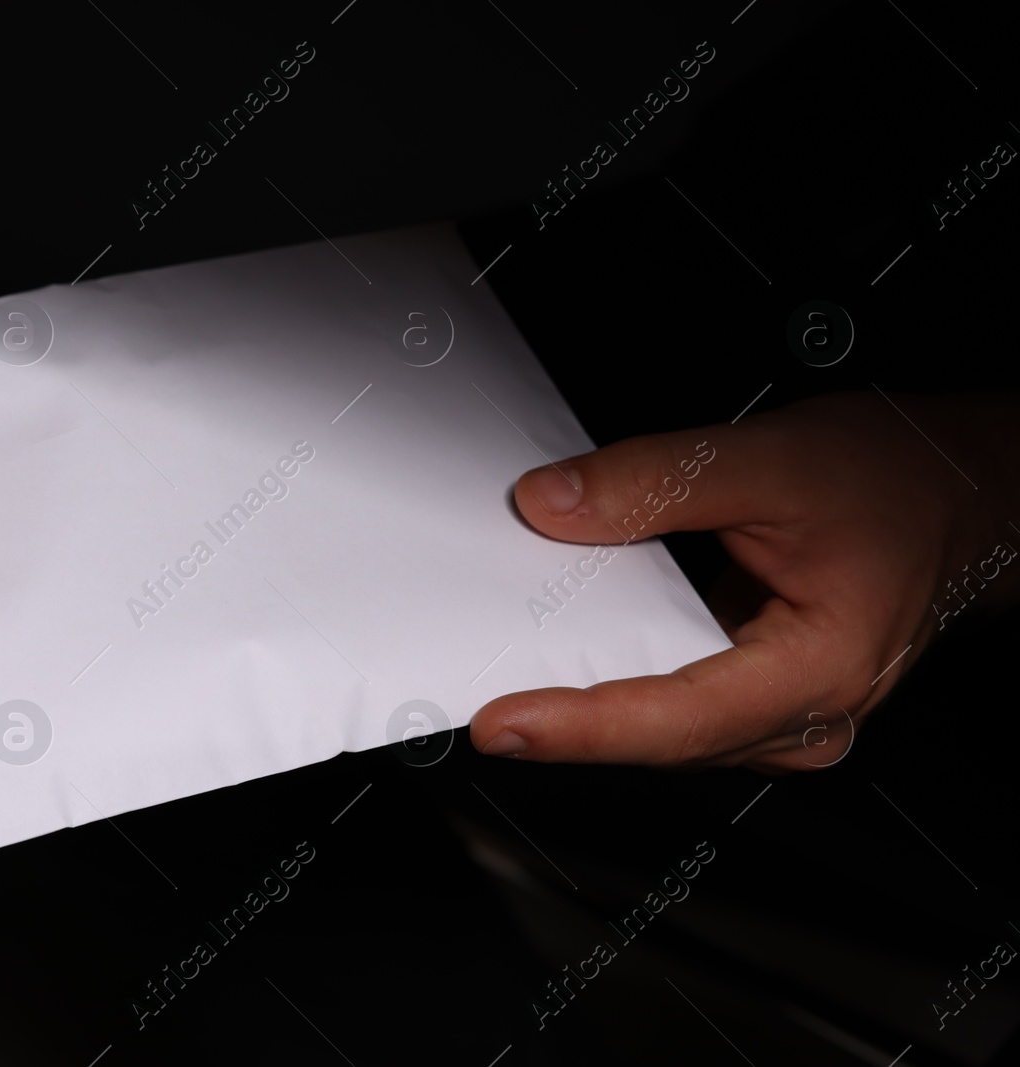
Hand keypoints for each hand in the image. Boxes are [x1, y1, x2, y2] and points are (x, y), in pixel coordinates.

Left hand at [470, 390, 1017, 772]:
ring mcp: (778, 717)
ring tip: (500, 671)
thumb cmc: (898, 483)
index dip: (582, 726)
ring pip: (659, 726)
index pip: (676, 717)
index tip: (502, 723)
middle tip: (467, 696)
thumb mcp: (773, 461)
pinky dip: (616, 678)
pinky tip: (567, 650)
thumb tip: (552, 507)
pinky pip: (670, 701)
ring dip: (584, 701)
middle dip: (563, 717)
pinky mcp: (755, 698)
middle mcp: (800, 717)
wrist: (962, 494)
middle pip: (657, 734)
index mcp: (818, 671)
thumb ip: (654, 483)